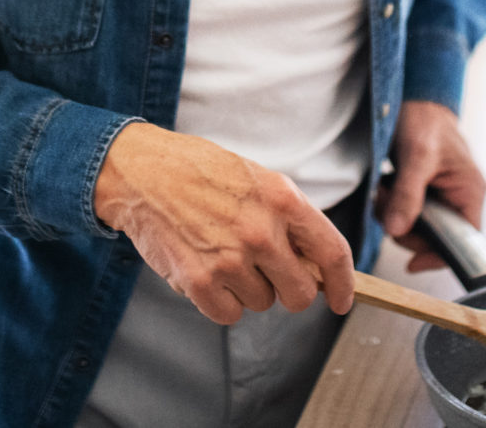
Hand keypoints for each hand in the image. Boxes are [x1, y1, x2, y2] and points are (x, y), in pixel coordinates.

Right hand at [94, 123, 354, 323]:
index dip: (344, 284)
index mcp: (282, 199)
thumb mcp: (256, 177)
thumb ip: (288, 217)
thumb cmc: (199, 171)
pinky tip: (207, 270)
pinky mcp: (199, 282)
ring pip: (261, 303)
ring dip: (248, 289)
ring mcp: (230, 259)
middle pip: (300, 293)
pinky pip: (228, 314)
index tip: (342, 299)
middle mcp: (260, 231)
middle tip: (268, 273)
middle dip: (289, 290)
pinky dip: (220, 301)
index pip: (332, 253)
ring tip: (223, 254)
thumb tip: (315, 262)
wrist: (141, 173)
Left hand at [378, 101, 485, 273]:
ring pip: (417, 226)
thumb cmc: (426, 120)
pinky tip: (384, 188)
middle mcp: (459, 198)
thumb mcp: (417, 156)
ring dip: (395, 215)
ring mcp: (441, 196)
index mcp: (470, 193)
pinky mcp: (423, 191)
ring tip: (384, 191)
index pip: (464, 241)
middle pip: (436, 237)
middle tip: (386, 208)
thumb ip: (409, 195)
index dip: (439, 255)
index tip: (413, 261)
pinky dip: (391, 205)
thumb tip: (397, 230)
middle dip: (407, 229)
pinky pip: (408, 212)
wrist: (414, 97)